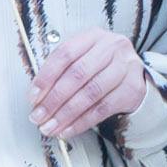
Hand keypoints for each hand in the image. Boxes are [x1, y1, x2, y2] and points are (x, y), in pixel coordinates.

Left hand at [23, 25, 151, 141]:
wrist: (133, 75)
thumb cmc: (101, 67)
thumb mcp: (82, 59)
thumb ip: (62, 73)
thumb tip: (37, 98)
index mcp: (93, 36)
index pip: (64, 54)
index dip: (46, 77)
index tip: (33, 97)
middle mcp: (111, 47)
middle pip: (77, 75)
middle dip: (53, 100)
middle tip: (39, 116)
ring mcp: (125, 67)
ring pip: (90, 93)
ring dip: (66, 114)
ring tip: (51, 127)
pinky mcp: (132, 88)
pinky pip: (103, 109)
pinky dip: (82, 122)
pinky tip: (68, 130)